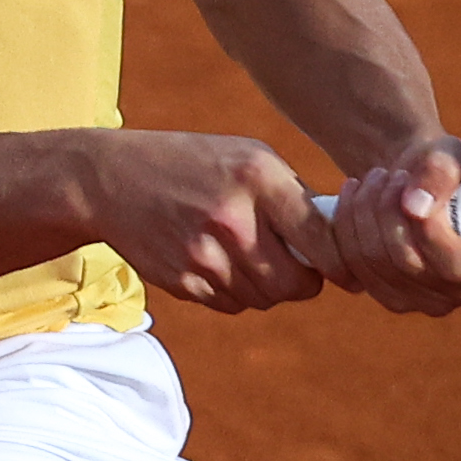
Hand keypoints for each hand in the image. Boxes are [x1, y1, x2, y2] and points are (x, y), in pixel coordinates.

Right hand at [93, 131, 354, 313]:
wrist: (109, 179)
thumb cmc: (191, 164)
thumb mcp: (245, 156)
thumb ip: (291, 195)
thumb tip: (338, 244)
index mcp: (257, 176)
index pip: (321, 238)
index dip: (342, 263)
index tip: (350, 274)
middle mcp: (232, 217)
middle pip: (294, 284)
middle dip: (302, 281)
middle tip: (296, 267)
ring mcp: (203, 253)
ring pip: (263, 298)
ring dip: (265, 286)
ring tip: (244, 255)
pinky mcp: (181, 280)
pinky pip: (229, 304)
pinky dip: (231, 291)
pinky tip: (214, 261)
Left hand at [328, 134, 460, 316]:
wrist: (419, 184)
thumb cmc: (446, 170)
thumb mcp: (450, 156)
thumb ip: (441, 172)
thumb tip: (414, 205)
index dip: (430, 233)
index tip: (408, 192)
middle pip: (410, 264)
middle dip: (387, 211)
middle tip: (385, 174)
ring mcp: (431, 303)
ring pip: (377, 264)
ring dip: (364, 213)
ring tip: (374, 178)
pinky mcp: (394, 299)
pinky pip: (355, 269)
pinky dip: (348, 227)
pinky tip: (354, 196)